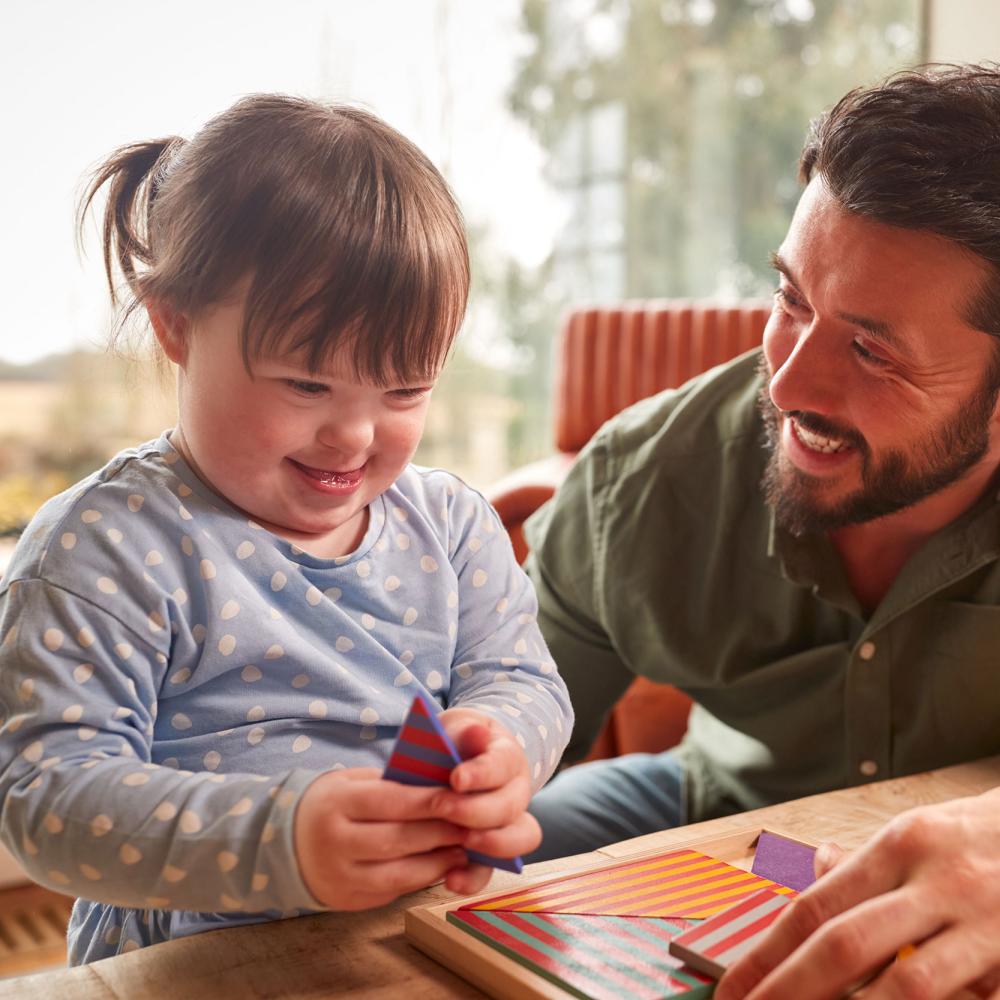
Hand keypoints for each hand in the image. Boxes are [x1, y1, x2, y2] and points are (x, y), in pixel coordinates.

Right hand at [294, 767, 469, 909]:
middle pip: (397, 840)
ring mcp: (338, 876)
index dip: (428, 802)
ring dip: (437, 862)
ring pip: (398, 874)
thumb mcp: (352, 781)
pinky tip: (442, 867)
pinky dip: (421, 880)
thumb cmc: (334, 803)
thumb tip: (442, 784)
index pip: (390, 802)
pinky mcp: (346, 900)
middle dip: (439, 833)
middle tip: (472, 825)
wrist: (287, 840)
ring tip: (464, 850)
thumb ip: (391, 783)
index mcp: (336, 803)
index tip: (459, 798)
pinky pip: (392, 893)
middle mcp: (334, 843)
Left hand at [437, 707, 541, 894]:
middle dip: (476, 811)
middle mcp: (516, 792)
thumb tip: (476, 731)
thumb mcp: (457, 728)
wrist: (453, 761)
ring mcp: (507, 823)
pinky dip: (474, 878)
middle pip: (510, 806)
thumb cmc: (454, 743)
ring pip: (518, 840)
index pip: (502, 765)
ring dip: (490, 843)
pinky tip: (451, 879)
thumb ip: (463, 731)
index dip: (481, 774)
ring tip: (461, 841)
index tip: (456, 778)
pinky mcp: (488, 851)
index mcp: (508, 757)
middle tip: (442, 808)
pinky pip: (491, 870)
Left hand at [716, 790, 999, 999]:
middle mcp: (936, 880)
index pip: (816, 906)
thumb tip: (813, 866)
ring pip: (910, 986)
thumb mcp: (921, 834)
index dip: (767, 953)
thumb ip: (866, 862)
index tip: (731, 992)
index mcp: (899, 846)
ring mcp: (986, 924)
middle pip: (847, 944)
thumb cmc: (983, 840)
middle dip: (791, 990)